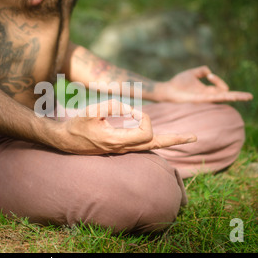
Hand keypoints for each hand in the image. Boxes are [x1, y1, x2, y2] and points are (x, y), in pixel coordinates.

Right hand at [54, 100, 196, 154]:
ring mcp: (121, 150)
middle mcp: (123, 148)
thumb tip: (131, 110)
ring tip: (183, 138)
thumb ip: (114, 107)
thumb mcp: (92, 111)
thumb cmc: (76, 125)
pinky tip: (159, 138)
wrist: (63, 140)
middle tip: (194, 137)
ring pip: (149, 147)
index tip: (132, 110)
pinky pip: (140, 146)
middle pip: (155, 145)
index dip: (145, 118)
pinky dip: (153, 140)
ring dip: (166, 140)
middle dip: (174, 140)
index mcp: (118, 141)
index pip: (146, 133)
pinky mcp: (118, 148)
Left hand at [155, 66, 252, 102]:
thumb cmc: (177, 83)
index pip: (221, 88)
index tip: (209, 75)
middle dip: (239, 96)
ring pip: (224, 98)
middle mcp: (208, 96)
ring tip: (247, 96)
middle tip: (250, 96)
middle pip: (227, 96)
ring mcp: (205, 99)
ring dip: (235, 97)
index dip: (219, 80)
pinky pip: (214, 98)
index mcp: (207, 91)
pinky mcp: (200, 100)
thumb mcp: (192, 73)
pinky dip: (222, 95)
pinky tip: (229, 95)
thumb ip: (201, 71)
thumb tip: (209, 71)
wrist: (167, 89)